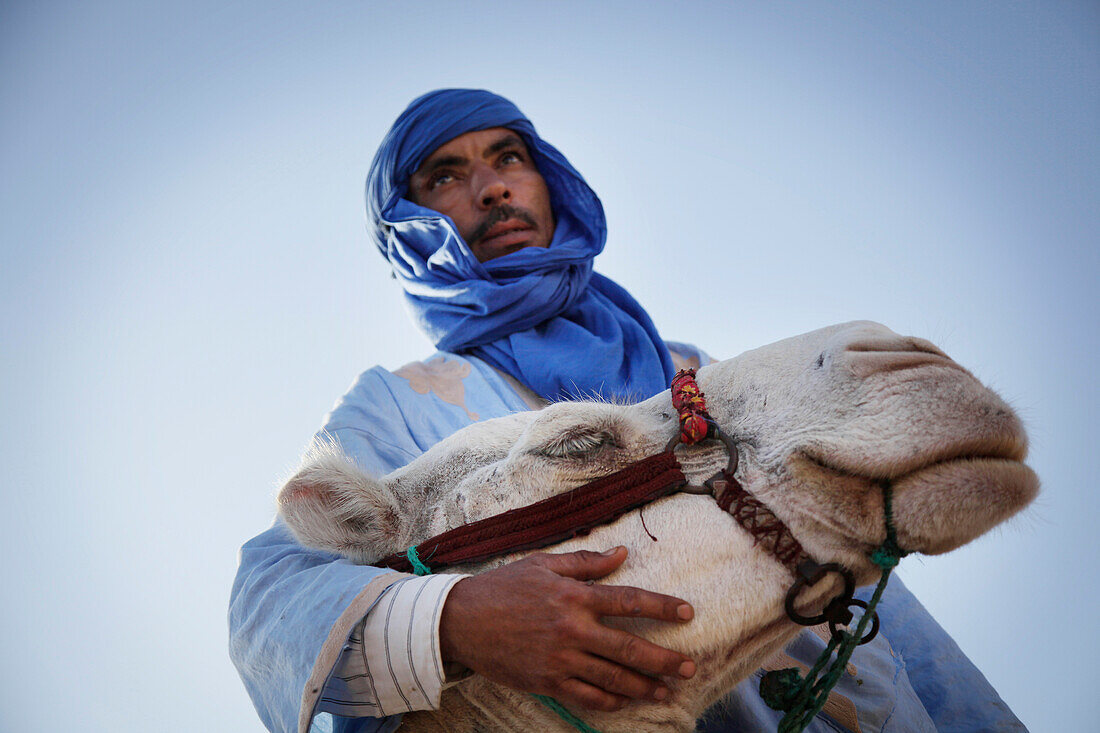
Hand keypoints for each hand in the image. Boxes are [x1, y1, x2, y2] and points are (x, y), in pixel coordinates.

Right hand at [438, 546, 695, 711]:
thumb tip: (622, 554)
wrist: (462, 621)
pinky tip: (627, 701)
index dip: (662, 606)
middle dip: (665, 660)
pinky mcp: (547, 681)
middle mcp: (572, 630)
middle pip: (630, 648)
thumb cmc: (503, 587)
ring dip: (645, 687)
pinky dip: (611, 701)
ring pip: (613, 679)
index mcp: (574, 596)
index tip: (688, 612)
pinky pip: (587, 697)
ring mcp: (560, 659)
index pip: (629, 601)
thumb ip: (585, 562)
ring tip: (668, 691)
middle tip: (690, 667)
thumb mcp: (543, 564)